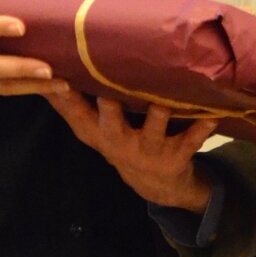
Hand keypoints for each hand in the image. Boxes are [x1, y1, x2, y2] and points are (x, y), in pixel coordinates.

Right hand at [47, 87, 217, 209]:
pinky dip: (202, 128)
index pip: (75, 114)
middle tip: (108, 89)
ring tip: (164, 99)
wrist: (156, 185)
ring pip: (153, 129)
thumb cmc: (120, 142)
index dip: (64, 98)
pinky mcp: (176, 156)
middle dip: (109, 107)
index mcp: (97, 133)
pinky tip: (212, 116)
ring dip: (158, 114)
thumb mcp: (91, 130)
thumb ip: (70, 104)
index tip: (57, 78)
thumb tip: (42, 71)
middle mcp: (119, 142)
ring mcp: (148, 150)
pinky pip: (191, 140)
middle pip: (111, 124)